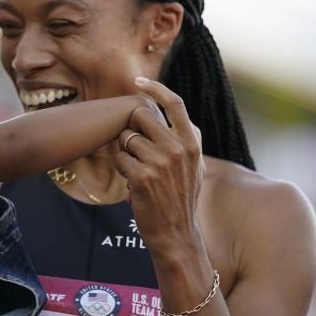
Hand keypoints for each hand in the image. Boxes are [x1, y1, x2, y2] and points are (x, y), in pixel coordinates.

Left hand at [114, 77, 204, 258]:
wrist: (176, 233)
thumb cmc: (182, 197)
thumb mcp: (195, 165)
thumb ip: (186, 137)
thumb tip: (170, 109)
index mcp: (192, 142)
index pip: (175, 103)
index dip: (155, 89)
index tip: (139, 82)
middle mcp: (178, 148)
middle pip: (141, 117)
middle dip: (132, 129)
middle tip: (136, 149)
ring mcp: (159, 162)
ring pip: (127, 140)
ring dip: (127, 153)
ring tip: (140, 171)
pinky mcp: (141, 177)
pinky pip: (120, 159)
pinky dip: (122, 170)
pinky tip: (133, 183)